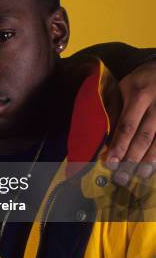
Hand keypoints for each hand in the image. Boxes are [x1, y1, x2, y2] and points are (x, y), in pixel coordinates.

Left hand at [105, 60, 155, 184]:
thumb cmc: (141, 80)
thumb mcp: (123, 88)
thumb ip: (114, 110)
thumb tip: (106, 137)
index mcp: (139, 95)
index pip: (127, 125)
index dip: (119, 145)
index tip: (111, 163)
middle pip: (145, 136)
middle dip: (133, 158)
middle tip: (123, 177)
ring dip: (151, 159)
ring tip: (142, 175)